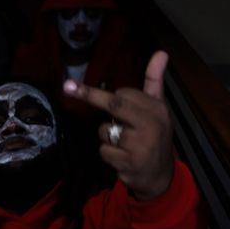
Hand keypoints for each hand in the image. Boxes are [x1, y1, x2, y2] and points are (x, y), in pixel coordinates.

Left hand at [63, 51, 173, 199]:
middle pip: (114, 105)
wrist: (160, 176)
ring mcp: (140, 145)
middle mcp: (151, 125)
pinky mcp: (129, 163)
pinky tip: (122, 158)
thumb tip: (161, 52)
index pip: (125, 94)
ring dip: (106, 136)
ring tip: (124, 144)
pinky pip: (103, 150)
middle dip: (89, 95)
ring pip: (104, 130)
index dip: (112, 96)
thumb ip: (154, 80)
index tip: (101, 94)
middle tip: (67, 87)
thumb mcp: (159, 107)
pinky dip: (107, 154)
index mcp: (157, 109)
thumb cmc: (155, 136)